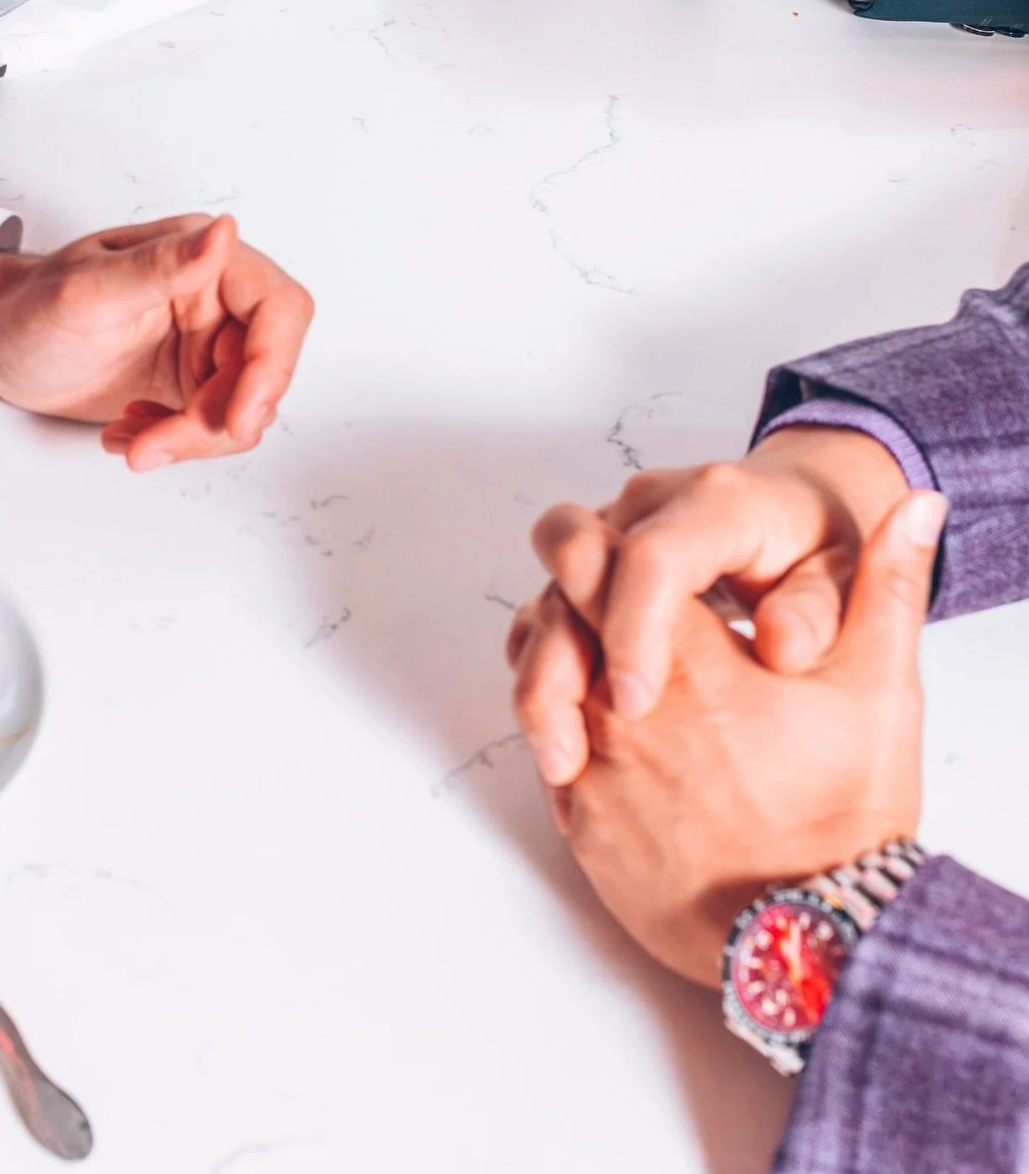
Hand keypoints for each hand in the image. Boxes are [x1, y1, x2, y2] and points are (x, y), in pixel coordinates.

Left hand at [0, 212, 313, 468]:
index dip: (273, 368)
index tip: (239, 418)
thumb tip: (225, 233)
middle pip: (264, 370)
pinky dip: (177, 442)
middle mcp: (214, 297)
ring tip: (131, 439)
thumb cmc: (28, 308)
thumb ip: (163, 266)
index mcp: (202, 259)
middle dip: (219, 418)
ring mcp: (205, 343)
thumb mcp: (90, 289)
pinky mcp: (189, 381)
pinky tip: (130, 432)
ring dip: (192, 438)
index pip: (279, 309)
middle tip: (161, 444)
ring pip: (242, 407)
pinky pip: (213, 425)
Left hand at [510, 492, 944, 985]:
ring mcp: (595, 773)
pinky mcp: (583, 826)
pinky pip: (548, 753)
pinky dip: (563, 727)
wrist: (814, 944)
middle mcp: (621, 713)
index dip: (588, 538)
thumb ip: (886, 588)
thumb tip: (914, 509)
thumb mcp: (880, 692)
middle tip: (605, 589)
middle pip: (552, 615)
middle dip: (572, 593)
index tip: (609, 535)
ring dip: (560, 657)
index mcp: (687, 663)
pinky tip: (606, 724)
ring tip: (605, 652)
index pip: (590, 561)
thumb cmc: (845, 819)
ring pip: (538, 684)